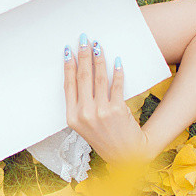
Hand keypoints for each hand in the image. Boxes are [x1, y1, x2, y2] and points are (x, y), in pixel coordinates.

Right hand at [63, 36, 149, 162]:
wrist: (126, 155)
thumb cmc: (104, 138)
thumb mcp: (85, 126)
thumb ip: (80, 106)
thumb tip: (81, 75)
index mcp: (72, 118)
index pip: (69, 85)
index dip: (68, 66)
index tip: (69, 50)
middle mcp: (84, 114)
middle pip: (83, 78)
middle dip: (83, 55)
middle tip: (84, 39)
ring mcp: (101, 112)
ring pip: (99, 78)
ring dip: (99, 59)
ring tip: (98, 45)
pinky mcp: (117, 110)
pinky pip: (116, 85)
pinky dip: (117, 71)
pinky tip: (117, 61)